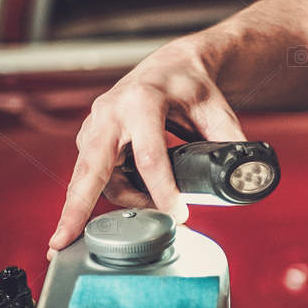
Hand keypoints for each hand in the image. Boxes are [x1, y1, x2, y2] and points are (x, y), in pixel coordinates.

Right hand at [47, 38, 245, 255]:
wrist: (170, 66)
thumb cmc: (191, 86)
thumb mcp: (217, 111)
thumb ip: (230, 143)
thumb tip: (244, 177)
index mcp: (142, 102)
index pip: (149, 156)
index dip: (163, 191)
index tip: (179, 216)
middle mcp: (110, 113)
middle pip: (91, 169)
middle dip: (76, 208)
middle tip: (62, 241)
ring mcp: (94, 126)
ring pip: (92, 179)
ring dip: (118, 202)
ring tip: (155, 209)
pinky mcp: (90, 138)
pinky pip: (92, 176)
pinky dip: (105, 195)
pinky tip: (134, 203)